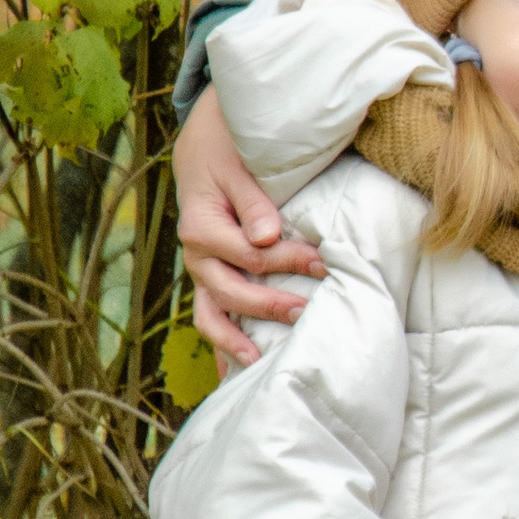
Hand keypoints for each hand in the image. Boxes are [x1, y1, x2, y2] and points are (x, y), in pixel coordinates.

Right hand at [177, 83, 324, 365]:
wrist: (204, 145)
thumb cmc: (226, 151)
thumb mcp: (238, 167)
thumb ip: (253, 202)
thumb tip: (267, 236)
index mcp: (201, 226)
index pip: (248, 254)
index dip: (287, 262)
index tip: (323, 263)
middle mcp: (196, 254)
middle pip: (229, 290)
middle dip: (267, 305)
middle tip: (305, 314)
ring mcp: (201, 269)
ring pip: (210, 313)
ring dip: (233, 340)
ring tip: (258, 363)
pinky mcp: (209, 276)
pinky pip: (210, 315)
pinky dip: (220, 343)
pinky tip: (232, 374)